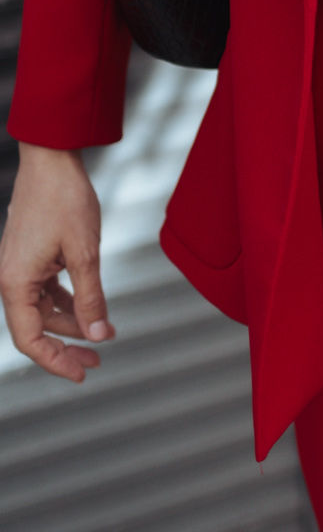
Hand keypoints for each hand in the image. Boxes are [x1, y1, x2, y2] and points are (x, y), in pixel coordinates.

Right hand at [0, 144, 113, 381]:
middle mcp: (11, 278)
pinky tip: (91, 309)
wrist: (53, 158)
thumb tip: (98, 336)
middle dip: (67, 346)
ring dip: (71, 323)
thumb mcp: (86, 252)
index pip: (29, 339)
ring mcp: (19, 267)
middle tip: (98, 361)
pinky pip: (45, 290)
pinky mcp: (30, 256)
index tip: (82, 373)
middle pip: (36, 328)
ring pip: (42, 309)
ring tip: (103, 334)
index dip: (55, 361)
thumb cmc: (66, 200)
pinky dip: (67, 301)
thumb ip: (91, 297)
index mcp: (16, 283)